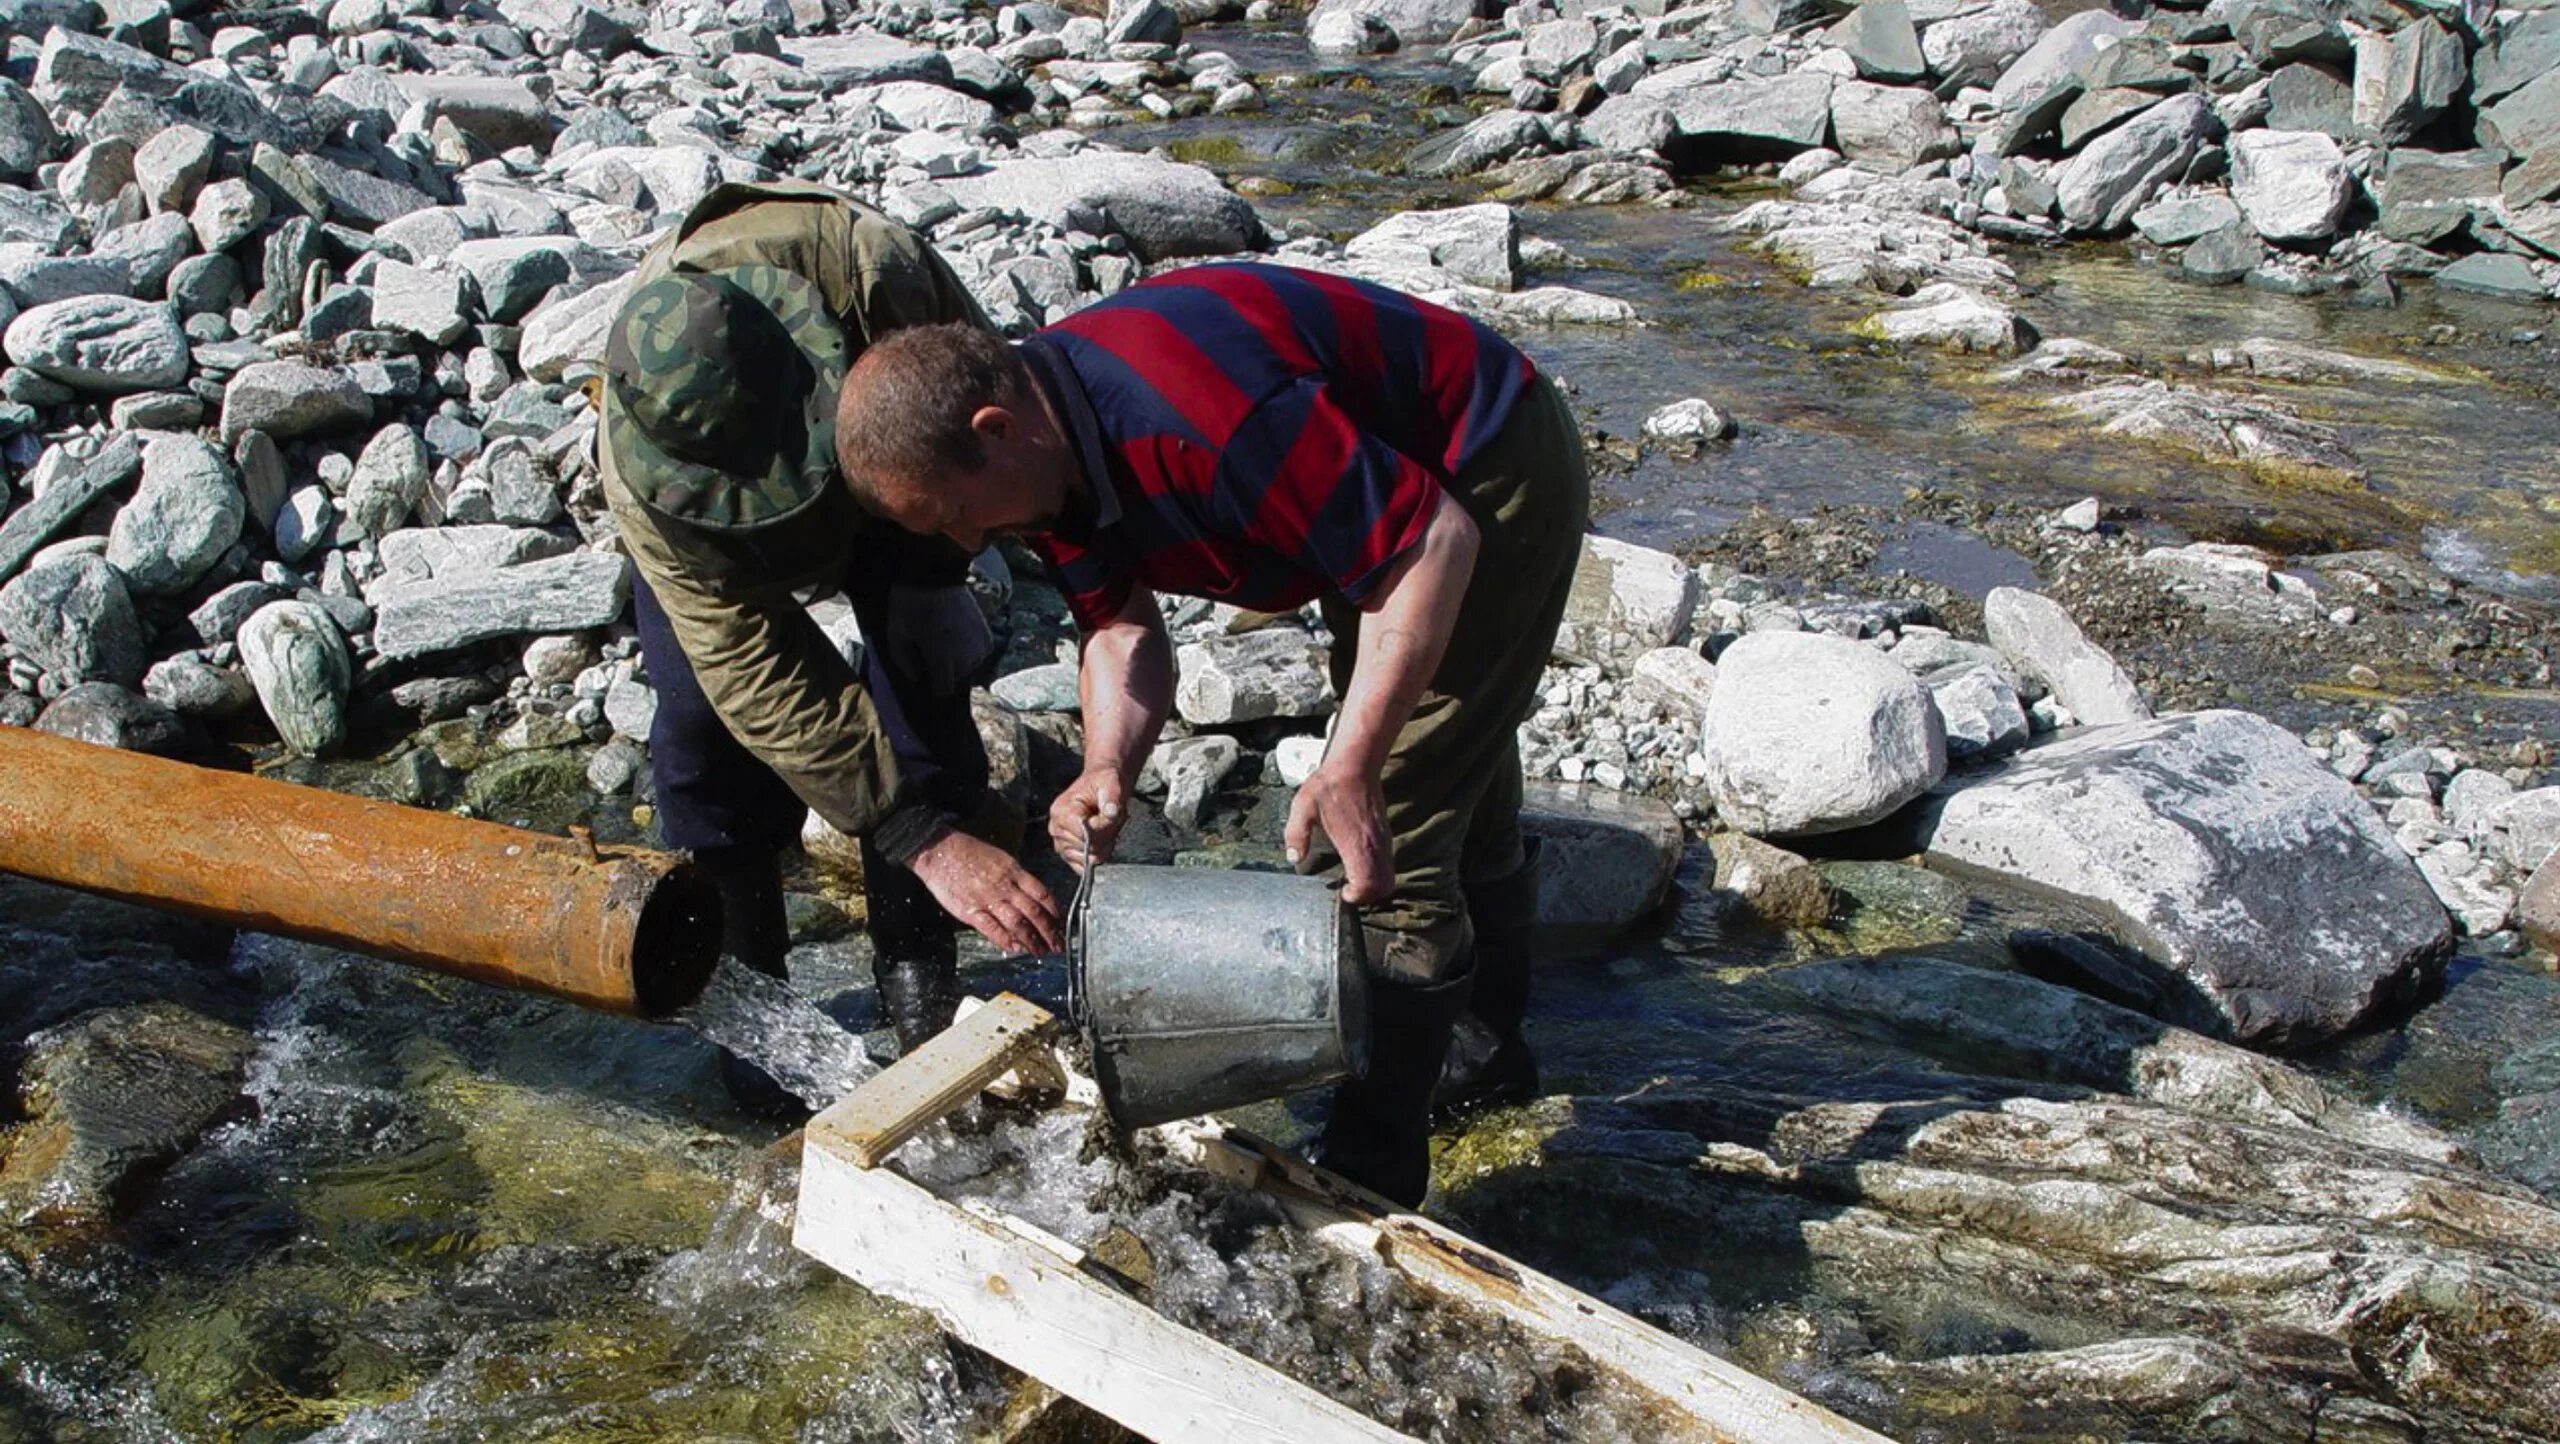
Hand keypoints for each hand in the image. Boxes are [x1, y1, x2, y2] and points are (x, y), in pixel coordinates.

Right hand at [906, 830, 1062, 956]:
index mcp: (1014, 871)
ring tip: (1041, 951)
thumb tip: (1031, 896)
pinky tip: (1016, 948)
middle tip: (1058, 945)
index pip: (1043, 894)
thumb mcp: (1001, 858)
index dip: (1056, 912)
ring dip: (1033, 940)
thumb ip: (1016, 878)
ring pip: (1018, 923)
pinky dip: (1006, 941)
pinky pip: (993, 929)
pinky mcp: (970, 910)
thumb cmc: (968, 852)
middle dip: (1050, 932)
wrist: (939, 850)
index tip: (1061, 925)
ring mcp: (988, 899)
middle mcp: (1005, 886)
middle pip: (1035, 912)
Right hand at [1048, 766, 1128, 871]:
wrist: (1101, 785)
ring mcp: (1060, 842)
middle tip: (1109, 821)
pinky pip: (1081, 867)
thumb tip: (1111, 812)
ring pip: (1087, 859)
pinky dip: (1096, 857)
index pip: (1083, 833)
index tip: (1110, 816)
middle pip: (1086, 848)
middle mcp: (1056, 828)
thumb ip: (1111, 799)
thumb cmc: (1104, 784)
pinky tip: (1102, 842)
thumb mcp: (1111, 786)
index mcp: (1061, 811)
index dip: (1102, 828)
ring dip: (1103, 847)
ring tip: (1105, 829)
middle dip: (1104, 837)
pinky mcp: (1067, 852)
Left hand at [1285, 761, 1393, 904]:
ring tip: (1351, 881)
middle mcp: (1374, 845)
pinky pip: (1388, 863)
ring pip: (1389, 876)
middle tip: (1347, 891)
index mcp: (1355, 843)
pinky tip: (1358, 865)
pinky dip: (1377, 873)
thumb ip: (1296, 835)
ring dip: (1373, 885)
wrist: (1355, 765)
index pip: (1368, 884)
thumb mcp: (1303, 808)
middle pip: (1384, 887)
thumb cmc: (1330, 786)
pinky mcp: (1385, 834)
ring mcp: (1383, 840)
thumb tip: (1294, 858)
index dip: (1357, 896)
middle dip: (1367, 896)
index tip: (1342, 892)